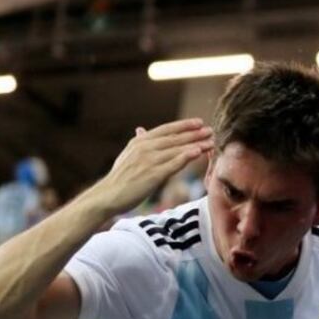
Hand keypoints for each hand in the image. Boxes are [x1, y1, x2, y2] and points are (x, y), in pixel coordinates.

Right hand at [94, 119, 213, 216]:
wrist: (108, 196)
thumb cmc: (120, 178)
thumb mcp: (127, 155)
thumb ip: (139, 143)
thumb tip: (141, 130)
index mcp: (139, 142)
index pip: (166, 129)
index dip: (183, 125)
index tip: (199, 122)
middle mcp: (145, 148)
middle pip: (174, 138)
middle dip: (194, 133)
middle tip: (210, 130)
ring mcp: (149, 160)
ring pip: (177, 149)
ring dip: (196, 144)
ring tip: (211, 141)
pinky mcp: (153, 174)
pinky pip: (173, 163)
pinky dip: (187, 156)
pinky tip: (199, 152)